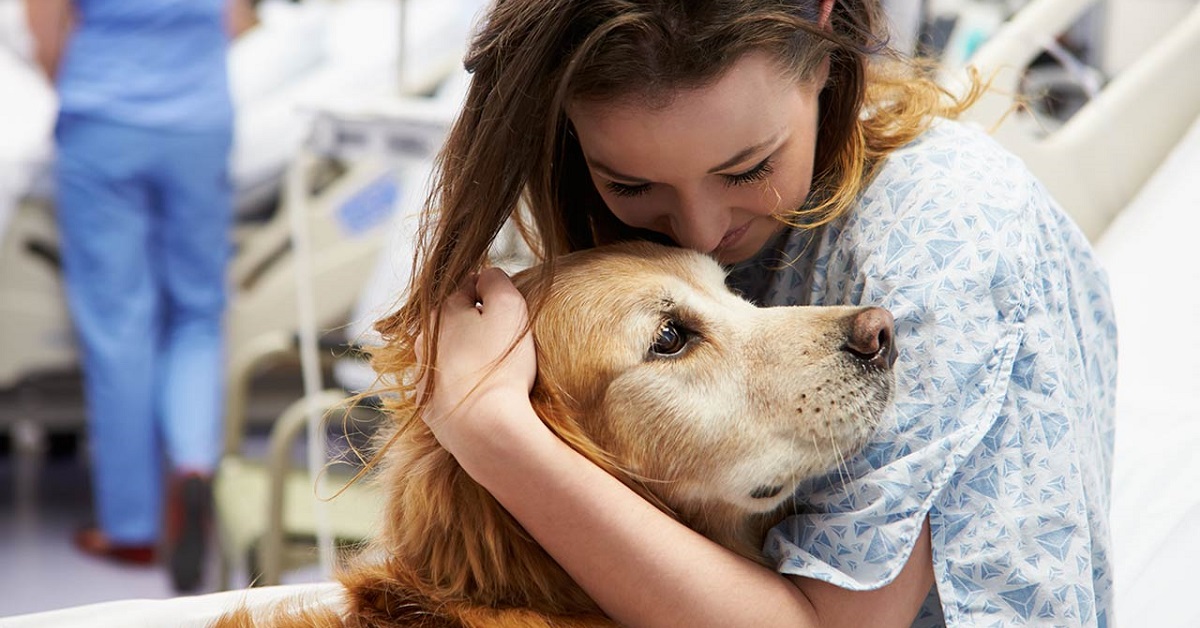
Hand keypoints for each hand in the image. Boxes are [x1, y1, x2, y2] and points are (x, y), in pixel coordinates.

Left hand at [418, 267, 537, 453]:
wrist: (484, 429)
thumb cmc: (500, 365)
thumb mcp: (509, 307)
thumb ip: (496, 280)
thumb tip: (486, 274)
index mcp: (441, 312)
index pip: (469, 287)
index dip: (493, 294)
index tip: (511, 309)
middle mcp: (424, 342)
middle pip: (455, 322)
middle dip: (477, 325)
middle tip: (507, 341)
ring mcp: (424, 378)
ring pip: (449, 356)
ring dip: (468, 357)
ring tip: (496, 371)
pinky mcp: (430, 409)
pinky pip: (448, 389)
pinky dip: (463, 388)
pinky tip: (483, 396)